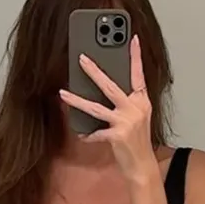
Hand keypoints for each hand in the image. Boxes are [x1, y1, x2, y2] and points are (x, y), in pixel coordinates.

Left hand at [59, 34, 157, 182]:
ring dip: (77, 100)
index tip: (131, 38)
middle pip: (110, 86)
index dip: (136, 56)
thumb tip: (105, 89)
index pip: (138, 74)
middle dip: (94, 71)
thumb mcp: (137, 118)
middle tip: (81, 58)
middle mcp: (135, 109)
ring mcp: (126, 122)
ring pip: (96, 107)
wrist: (142, 165)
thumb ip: (126, 103)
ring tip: (63, 93)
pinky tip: (81, 134)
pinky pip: (95, 132)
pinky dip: (87, 134)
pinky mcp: (117, 136)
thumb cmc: (137, 141)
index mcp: (142, 101)